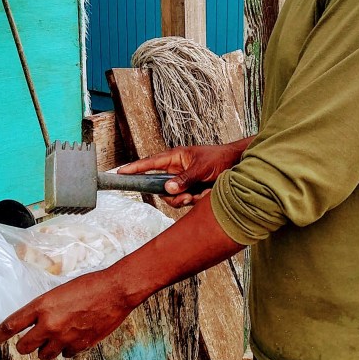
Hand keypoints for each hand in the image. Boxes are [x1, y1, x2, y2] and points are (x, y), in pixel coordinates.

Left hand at [0, 267, 133, 359]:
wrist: (115, 291)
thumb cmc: (90, 285)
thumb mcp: (60, 290)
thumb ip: (46, 307)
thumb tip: (37, 319)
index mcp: (42, 306)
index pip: (11, 325)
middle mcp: (50, 324)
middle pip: (24, 347)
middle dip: (25, 345)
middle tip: (29, 341)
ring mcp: (65, 337)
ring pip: (44, 355)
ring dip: (46, 349)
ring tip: (54, 338)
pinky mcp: (80, 345)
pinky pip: (66, 355)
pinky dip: (67, 349)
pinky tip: (73, 338)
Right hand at [119, 141, 249, 208]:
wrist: (237, 165)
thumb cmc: (219, 159)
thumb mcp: (202, 168)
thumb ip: (184, 178)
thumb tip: (168, 189)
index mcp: (175, 158)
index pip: (150, 163)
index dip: (135, 169)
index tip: (121, 172)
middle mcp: (176, 170)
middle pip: (161, 188)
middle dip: (173, 196)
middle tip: (186, 197)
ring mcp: (183, 181)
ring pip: (173, 198)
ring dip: (186, 200)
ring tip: (200, 194)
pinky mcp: (191, 190)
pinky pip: (185, 201)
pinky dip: (196, 200)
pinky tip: (207, 193)